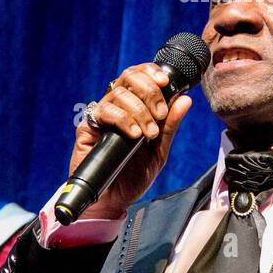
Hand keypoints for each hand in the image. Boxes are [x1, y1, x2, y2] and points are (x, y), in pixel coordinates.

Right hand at [69, 63, 191, 218]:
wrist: (113, 201)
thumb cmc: (134, 176)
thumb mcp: (159, 151)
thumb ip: (170, 126)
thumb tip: (184, 100)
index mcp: (135, 106)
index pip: (141, 76)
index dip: (152, 72)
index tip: (166, 82)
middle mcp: (117, 106)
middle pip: (129, 77)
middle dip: (149, 91)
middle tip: (159, 113)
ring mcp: (102, 116)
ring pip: (118, 93)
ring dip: (139, 111)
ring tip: (148, 134)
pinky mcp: (87, 127)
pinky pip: (103, 111)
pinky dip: (122, 119)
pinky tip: (133, 135)